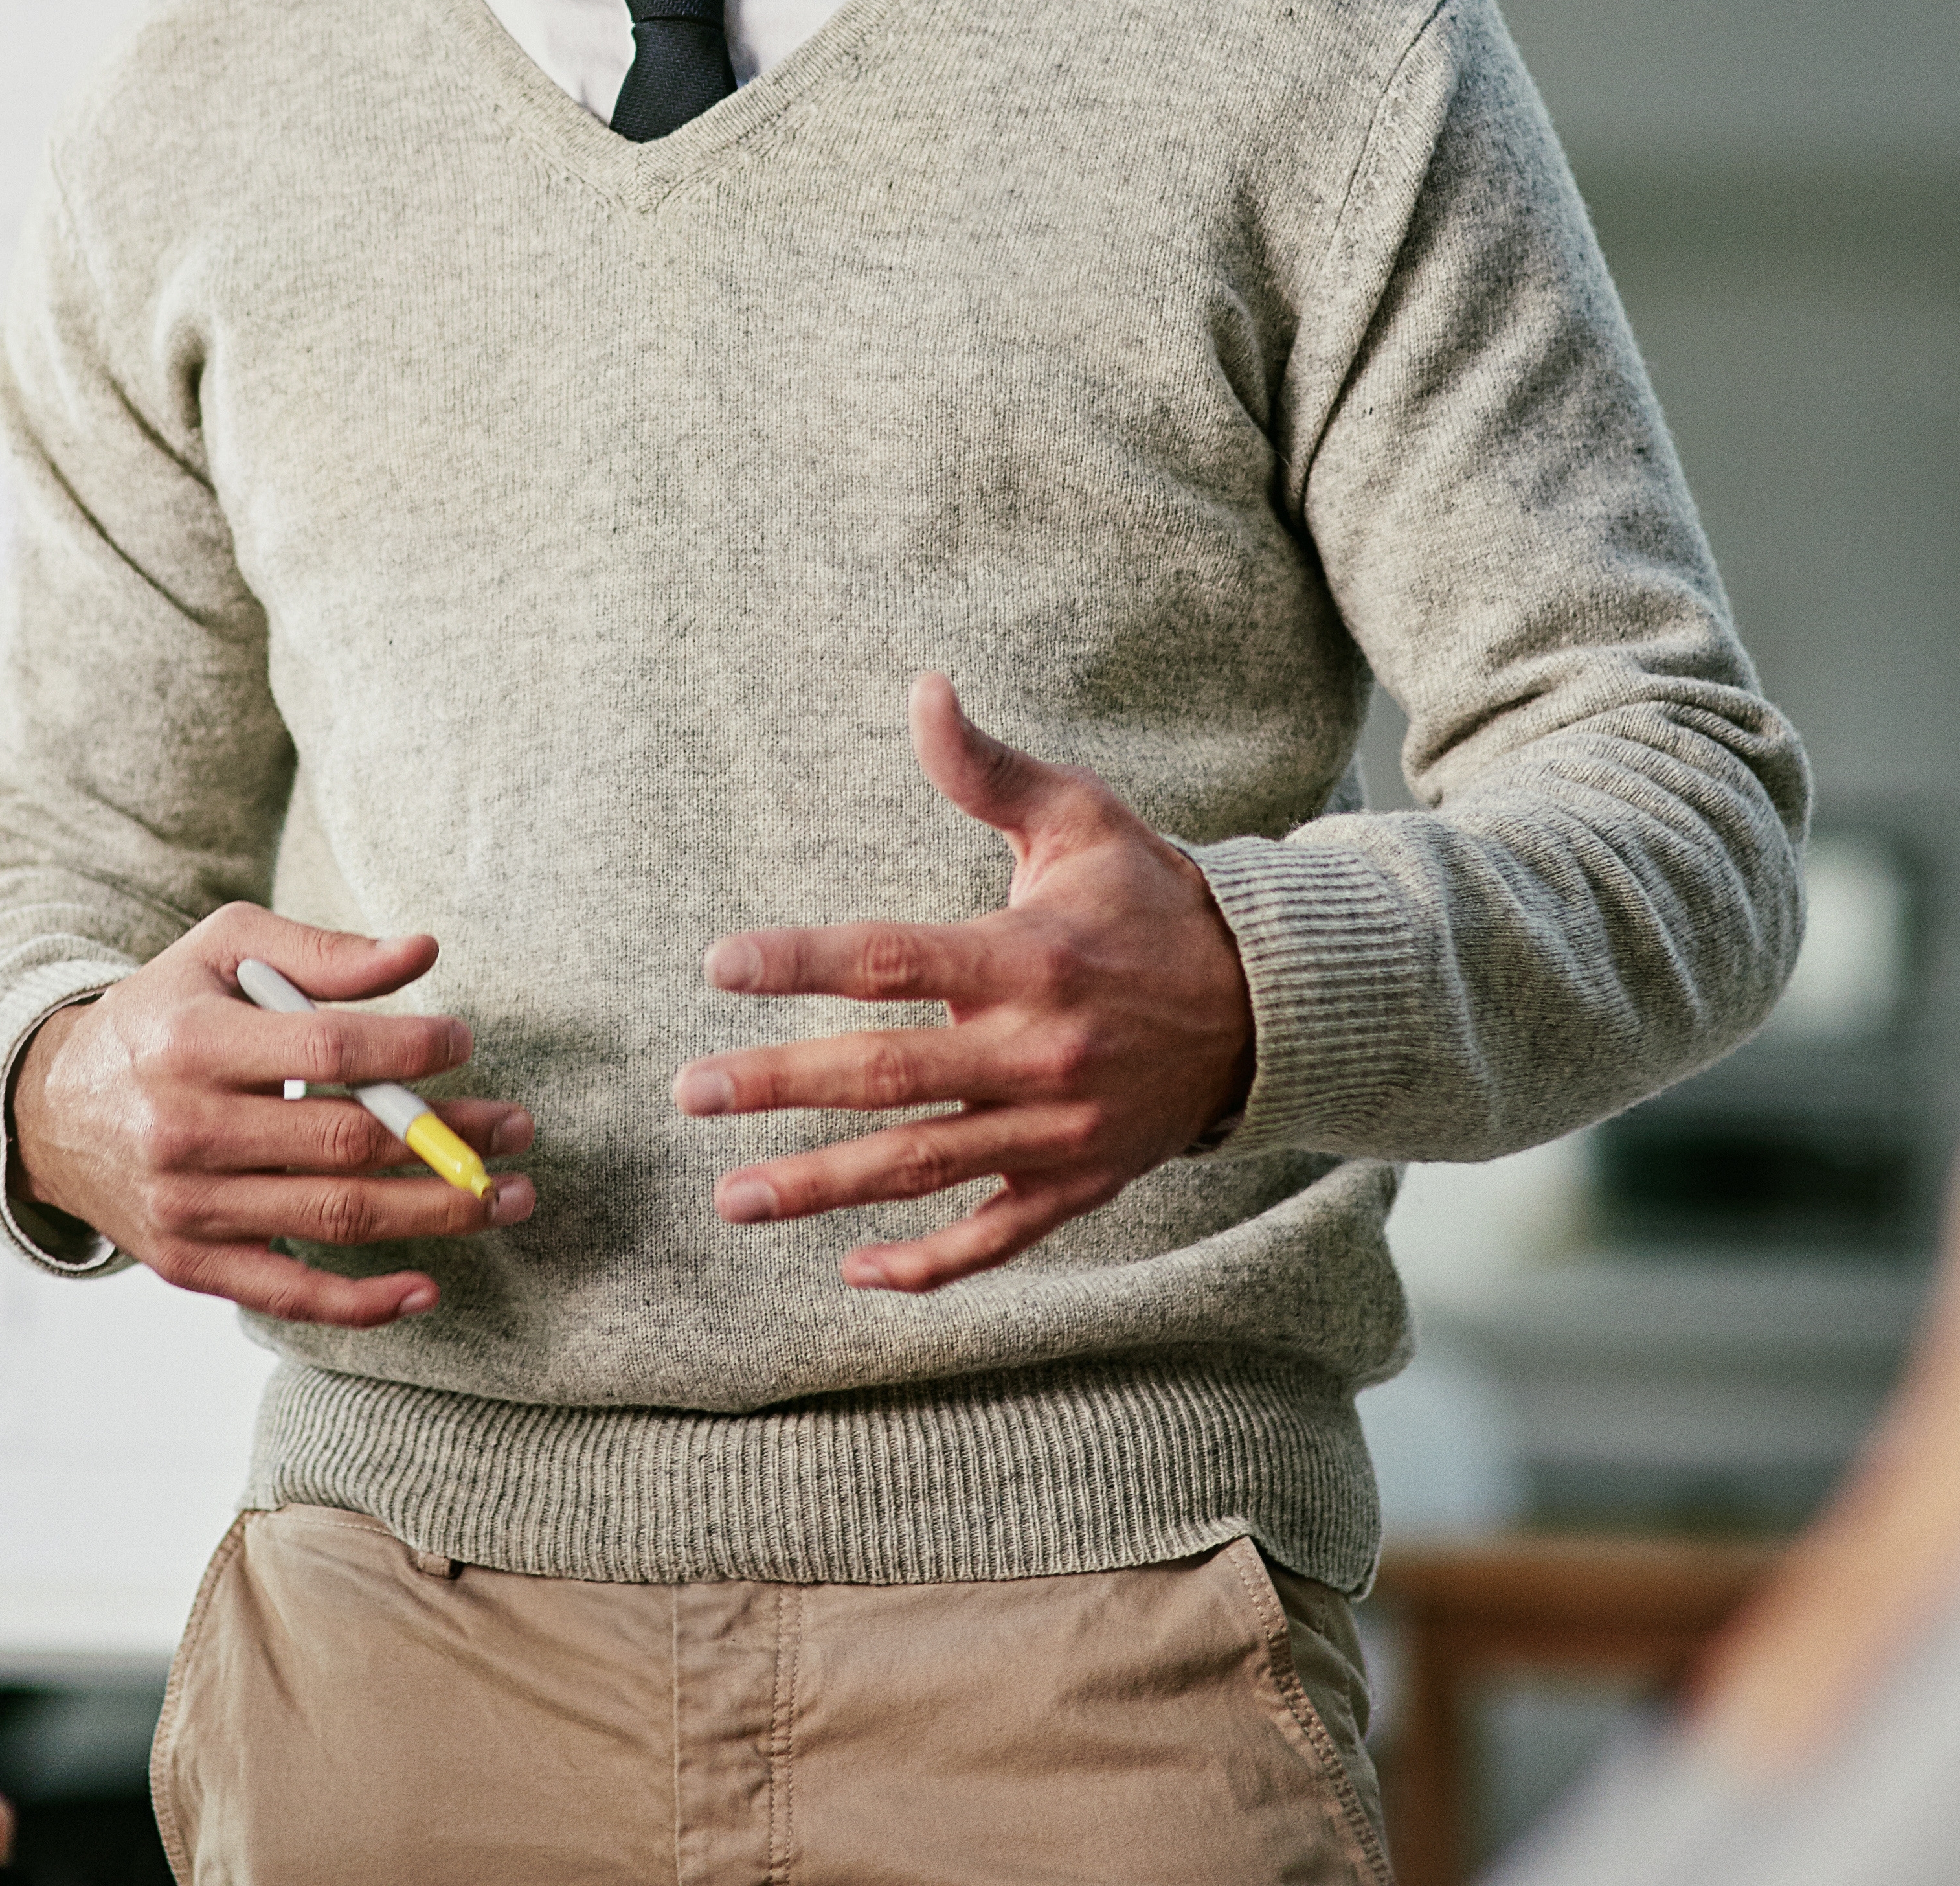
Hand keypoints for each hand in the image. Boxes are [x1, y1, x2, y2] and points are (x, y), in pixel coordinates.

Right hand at [8, 902, 535, 1326]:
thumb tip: (422, 952)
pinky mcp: (189, 1265)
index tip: (463, 1042)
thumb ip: (321, 952)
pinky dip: (364, 1302)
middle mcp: (186, 1129)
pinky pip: (290, 1293)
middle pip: (345, 1142)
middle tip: (517, 1130)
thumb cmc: (160, 1015)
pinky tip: (428, 1288)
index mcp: (194, 1041)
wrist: (51, 1108)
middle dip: (447, 1136)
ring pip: (335, 1217)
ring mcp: (187, 1207)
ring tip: (507, 1196)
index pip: (327, 1051)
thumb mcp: (220, 952)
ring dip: (437, 1212)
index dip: (409, 1050)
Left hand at [674, 674, 1257, 1291]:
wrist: (1268, 1003)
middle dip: (780, 1086)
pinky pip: (997, 1238)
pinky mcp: (1081, 1184)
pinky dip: (928, 1265)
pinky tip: (854, 1271)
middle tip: (690, 1093)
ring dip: (822, 1188)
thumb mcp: (1081, 818)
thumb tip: (922, 688)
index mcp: (1030, 957)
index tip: (718, 965)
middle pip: (886, 1076)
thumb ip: (988, 768)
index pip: (891, 959)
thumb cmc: (1149, 900)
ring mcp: (1061, 1130)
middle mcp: (1041, 1051)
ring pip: (923, 1168)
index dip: (800, 963)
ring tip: (732, 1197)